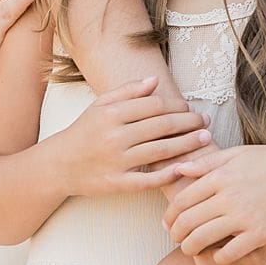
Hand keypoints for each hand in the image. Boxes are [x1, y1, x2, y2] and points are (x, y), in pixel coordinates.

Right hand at [57, 77, 212, 197]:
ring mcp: (116, 161)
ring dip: (187, 144)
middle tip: (206, 121)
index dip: (176, 106)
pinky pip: (148, 180)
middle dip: (189, 123)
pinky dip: (168, 174)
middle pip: (161, 126)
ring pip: (160, 151)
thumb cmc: (83, 132)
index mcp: (111, 114)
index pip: (153, 106)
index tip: (190, 108)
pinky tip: (185, 167)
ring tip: (205, 139)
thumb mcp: (99, 106)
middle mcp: (114, 136)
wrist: (58, 165)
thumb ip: (127, 92)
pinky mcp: (116, 183)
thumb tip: (155, 81)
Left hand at [162, 143, 265, 261]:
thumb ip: (208, 162)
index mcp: (220, 175)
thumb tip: (179, 168)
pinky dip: (217, 257)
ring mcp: (243, 216)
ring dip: (190, 248)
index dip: (170, 214)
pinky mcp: (259, 234)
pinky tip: (217, 257)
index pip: (182, 199)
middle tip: (175, 239)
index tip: (168, 223)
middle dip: (176, 233)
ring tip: (189, 250)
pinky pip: (229, 252)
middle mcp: (228, 195)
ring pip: (202, 238)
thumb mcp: (239, 154)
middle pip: (187, 220)